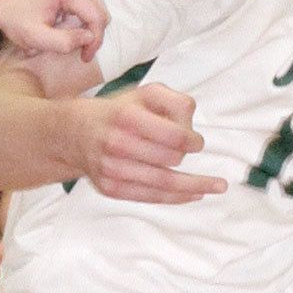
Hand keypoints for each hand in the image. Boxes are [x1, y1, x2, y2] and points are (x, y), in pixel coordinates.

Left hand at [0, 0, 108, 61]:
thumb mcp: (36, 38)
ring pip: (98, 7)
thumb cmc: (16, 19)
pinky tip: (68, 23)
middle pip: (100, 11)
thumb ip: (64, 42)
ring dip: (87, 26)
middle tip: (78, 50)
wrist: (4, 2)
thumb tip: (90, 38)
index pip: (96, 16)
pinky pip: (92, 1)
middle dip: (91, 34)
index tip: (85, 57)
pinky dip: (84, 17)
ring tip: (68, 34)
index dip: (95, 41)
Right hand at [76, 84, 226, 203]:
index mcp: (127, 117)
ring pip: (164, 184)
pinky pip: (151, 197)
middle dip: (184, 156)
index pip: (173, 136)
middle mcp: (118, 144)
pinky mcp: (112, 188)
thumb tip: (191, 125)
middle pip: (170, 160)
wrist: (75, 133)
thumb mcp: (144, 94)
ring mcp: (113, 170)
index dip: (192, 141)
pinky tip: (194, 194)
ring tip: (217, 186)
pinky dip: (176, 198)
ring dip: (194, 186)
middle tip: (188, 151)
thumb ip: (173, 100)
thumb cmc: (119, 112)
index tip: (197, 142)